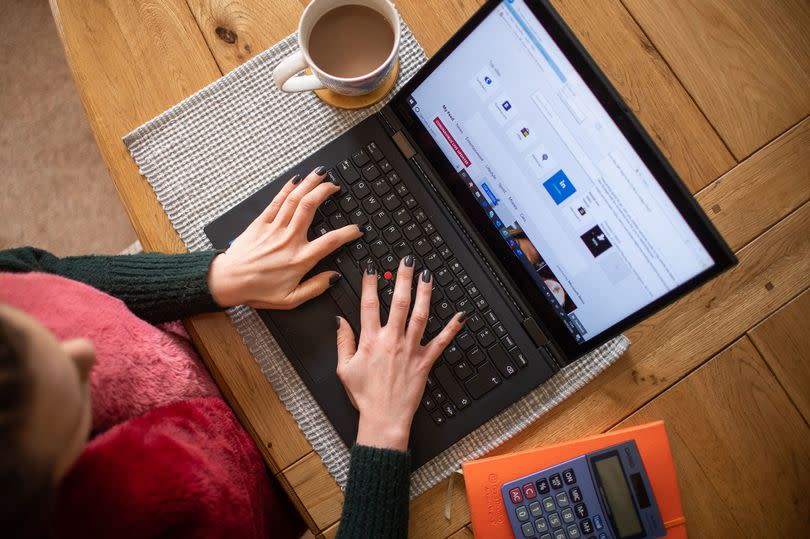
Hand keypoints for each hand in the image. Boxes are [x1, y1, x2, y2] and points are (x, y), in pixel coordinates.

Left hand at [208, 168, 361, 308]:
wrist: (227, 281)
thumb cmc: (257, 291)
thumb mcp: (290, 299)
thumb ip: (316, 288)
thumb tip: (334, 277)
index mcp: (299, 259)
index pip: (331, 241)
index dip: (348, 232)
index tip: (357, 228)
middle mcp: (288, 240)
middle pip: (310, 207)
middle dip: (325, 192)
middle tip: (335, 186)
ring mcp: (274, 229)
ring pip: (295, 200)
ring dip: (309, 183)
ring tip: (320, 174)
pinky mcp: (260, 223)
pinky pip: (276, 202)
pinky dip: (287, 188)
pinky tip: (296, 180)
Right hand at [335, 256, 465, 450]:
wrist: (384, 419)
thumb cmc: (364, 396)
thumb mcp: (344, 369)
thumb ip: (343, 342)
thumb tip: (340, 321)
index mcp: (370, 341)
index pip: (369, 304)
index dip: (369, 283)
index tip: (372, 267)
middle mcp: (392, 341)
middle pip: (399, 303)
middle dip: (403, 279)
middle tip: (407, 260)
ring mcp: (410, 350)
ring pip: (420, 315)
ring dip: (425, 293)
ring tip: (427, 276)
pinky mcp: (425, 362)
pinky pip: (441, 342)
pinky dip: (452, 328)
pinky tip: (461, 315)